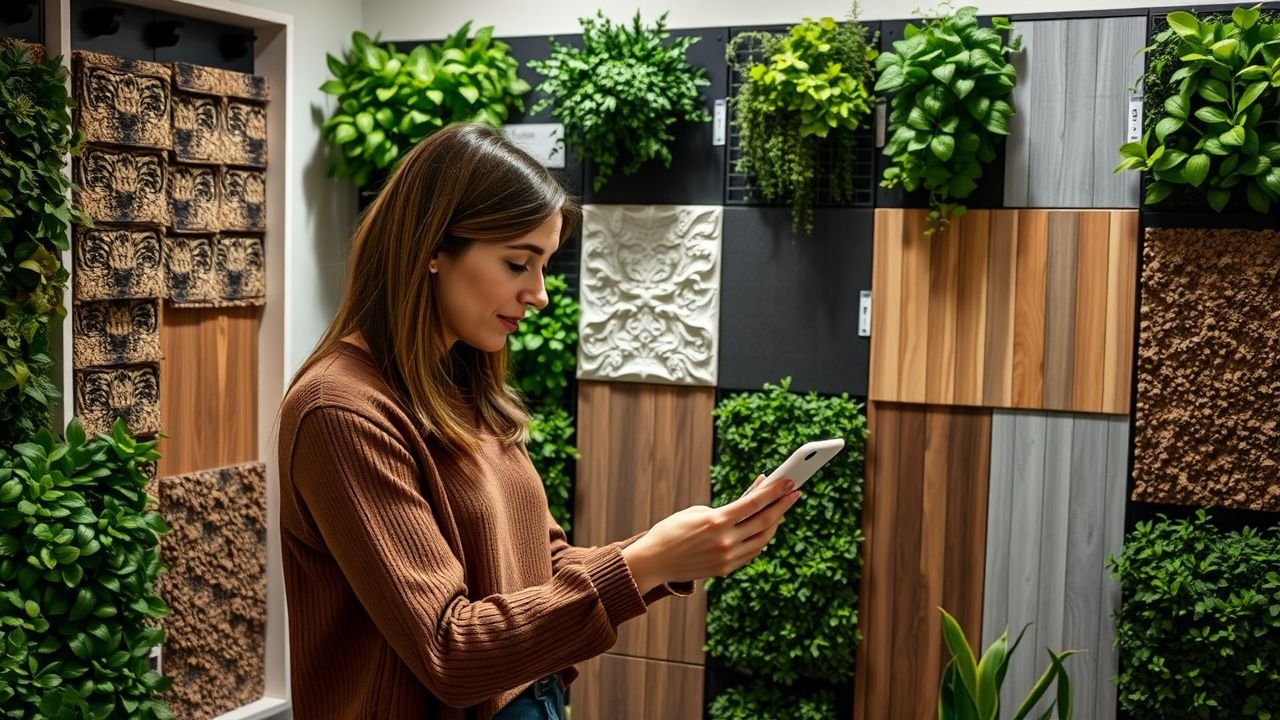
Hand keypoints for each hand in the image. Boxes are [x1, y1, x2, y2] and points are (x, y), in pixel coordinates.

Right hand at [621, 475, 800, 594]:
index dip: (774, 491)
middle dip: (782, 505)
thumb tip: (752, 501)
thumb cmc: (672, 530)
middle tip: (795, 492)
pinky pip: (751, 552)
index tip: (788, 481)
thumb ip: (727, 508)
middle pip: (765, 521)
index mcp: (716, 520)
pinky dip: (760, 539)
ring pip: (762, 539)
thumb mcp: (697, 510)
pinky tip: (765, 528)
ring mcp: (727, 557)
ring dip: (775, 523)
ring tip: (782, 509)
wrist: (654, 561)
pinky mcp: (726, 569)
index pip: (754, 503)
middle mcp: (725, 541)